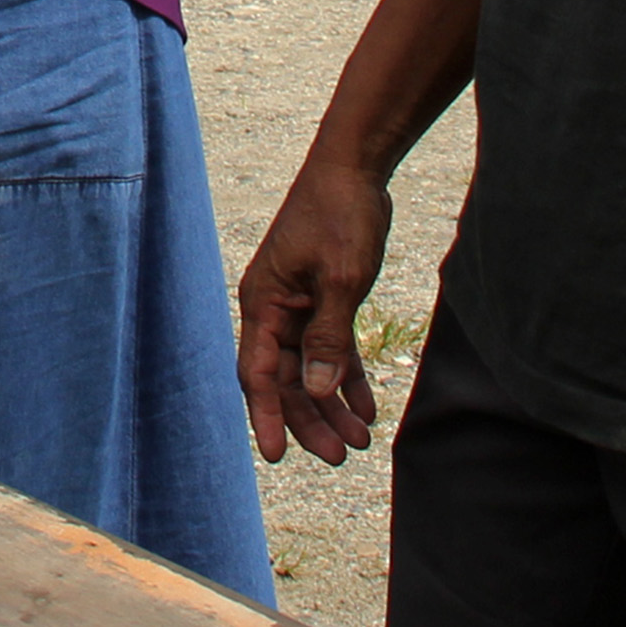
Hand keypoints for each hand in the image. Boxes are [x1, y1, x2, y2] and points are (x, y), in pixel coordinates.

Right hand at [233, 154, 396, 464]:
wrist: (354, 169)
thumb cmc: (340, 215)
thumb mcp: (341, 279)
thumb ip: (329, 338)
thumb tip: (319, 392)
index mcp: (263, 303)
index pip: (258, 374)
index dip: (266, 417)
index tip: (276, 457)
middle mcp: (273, 309)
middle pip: (286, 379)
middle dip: (310, 419)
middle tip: (340, 455)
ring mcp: (296, 304)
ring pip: (309, 369)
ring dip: (331, 404)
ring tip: (360, 439)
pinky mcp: (320, 298)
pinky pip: (329, 349)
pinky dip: (346, 377)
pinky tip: (367, 406)